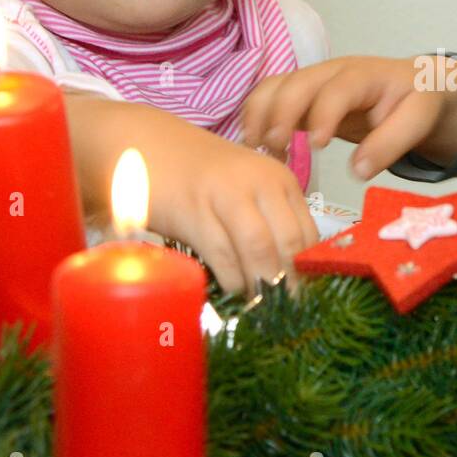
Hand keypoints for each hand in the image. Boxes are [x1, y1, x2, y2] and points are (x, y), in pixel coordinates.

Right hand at [146, 124, 319, 298]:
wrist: (148, 147)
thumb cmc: (202, 175)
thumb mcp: (248, 189)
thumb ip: (272, 221)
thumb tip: (292, 273)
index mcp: (279, 180)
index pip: (307, 232)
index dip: (308, 269)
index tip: (304, 295)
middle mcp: (258, 183)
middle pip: (287, 242)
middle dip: (288, 281)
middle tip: (285, 308)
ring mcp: (225, 194)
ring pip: (258, 249)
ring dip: (261, 284)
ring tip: (261, 306)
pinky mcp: (193, 211)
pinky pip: (222, 254)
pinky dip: (232, 278)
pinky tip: (234, 290)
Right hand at [241, 55, 456, 179]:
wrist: (415, 87)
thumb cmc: (417, 102)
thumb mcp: (418, 120)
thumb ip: (390, 144)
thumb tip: (358, 172)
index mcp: (366, 75)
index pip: (339, 88)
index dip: (324, 113)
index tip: (317, 145)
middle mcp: (333, 72)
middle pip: (297, 82)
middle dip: (280, 112)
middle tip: (275, 147)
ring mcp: (314, 82)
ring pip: (276, 86)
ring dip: (259, 114)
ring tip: (256, 148)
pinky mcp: (303, 97)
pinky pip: (271, 99)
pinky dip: (257, 117)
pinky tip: (256, 146)